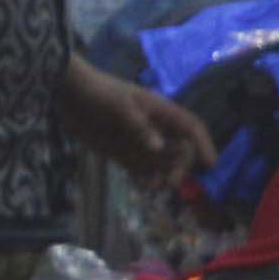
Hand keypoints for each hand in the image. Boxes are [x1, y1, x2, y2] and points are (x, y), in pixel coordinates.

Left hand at [78, 74, 215, 198]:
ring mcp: (139, 142)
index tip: (210, 164)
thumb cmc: (98, 93)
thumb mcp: (120, 106)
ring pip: (161, 164)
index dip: (203, 144)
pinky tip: (141, 185)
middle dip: (179, 167)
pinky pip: (140, 170)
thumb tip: (159, 148)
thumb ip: (140, 127)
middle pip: (179, 151)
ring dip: (162, 176)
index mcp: (160, 112)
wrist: (68, 95)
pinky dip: (144, 179)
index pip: (191, 127)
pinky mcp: (122, 154)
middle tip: (171, 183)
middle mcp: (155, 129)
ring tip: (152, 186)